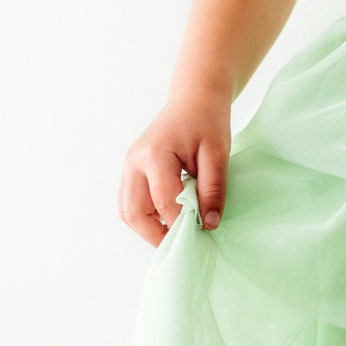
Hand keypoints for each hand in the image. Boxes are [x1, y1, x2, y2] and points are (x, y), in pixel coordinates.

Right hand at [119, 93, 231, 246]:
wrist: (194, 100)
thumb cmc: (207, 123)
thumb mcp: (218, 156)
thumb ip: (213, 190)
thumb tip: (209, 225)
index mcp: (155, 155)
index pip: (164, 203)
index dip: (182, 224)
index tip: (203, 233)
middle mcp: (134, 162)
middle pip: (133, 213)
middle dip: (157, 235)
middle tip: (184, 244)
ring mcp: (129, 167)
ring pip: (126, 211)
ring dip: (148, 228)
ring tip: (177, 233)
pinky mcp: (132, 171)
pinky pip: (130, 202)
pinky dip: (146, 217)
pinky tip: (169, 219)